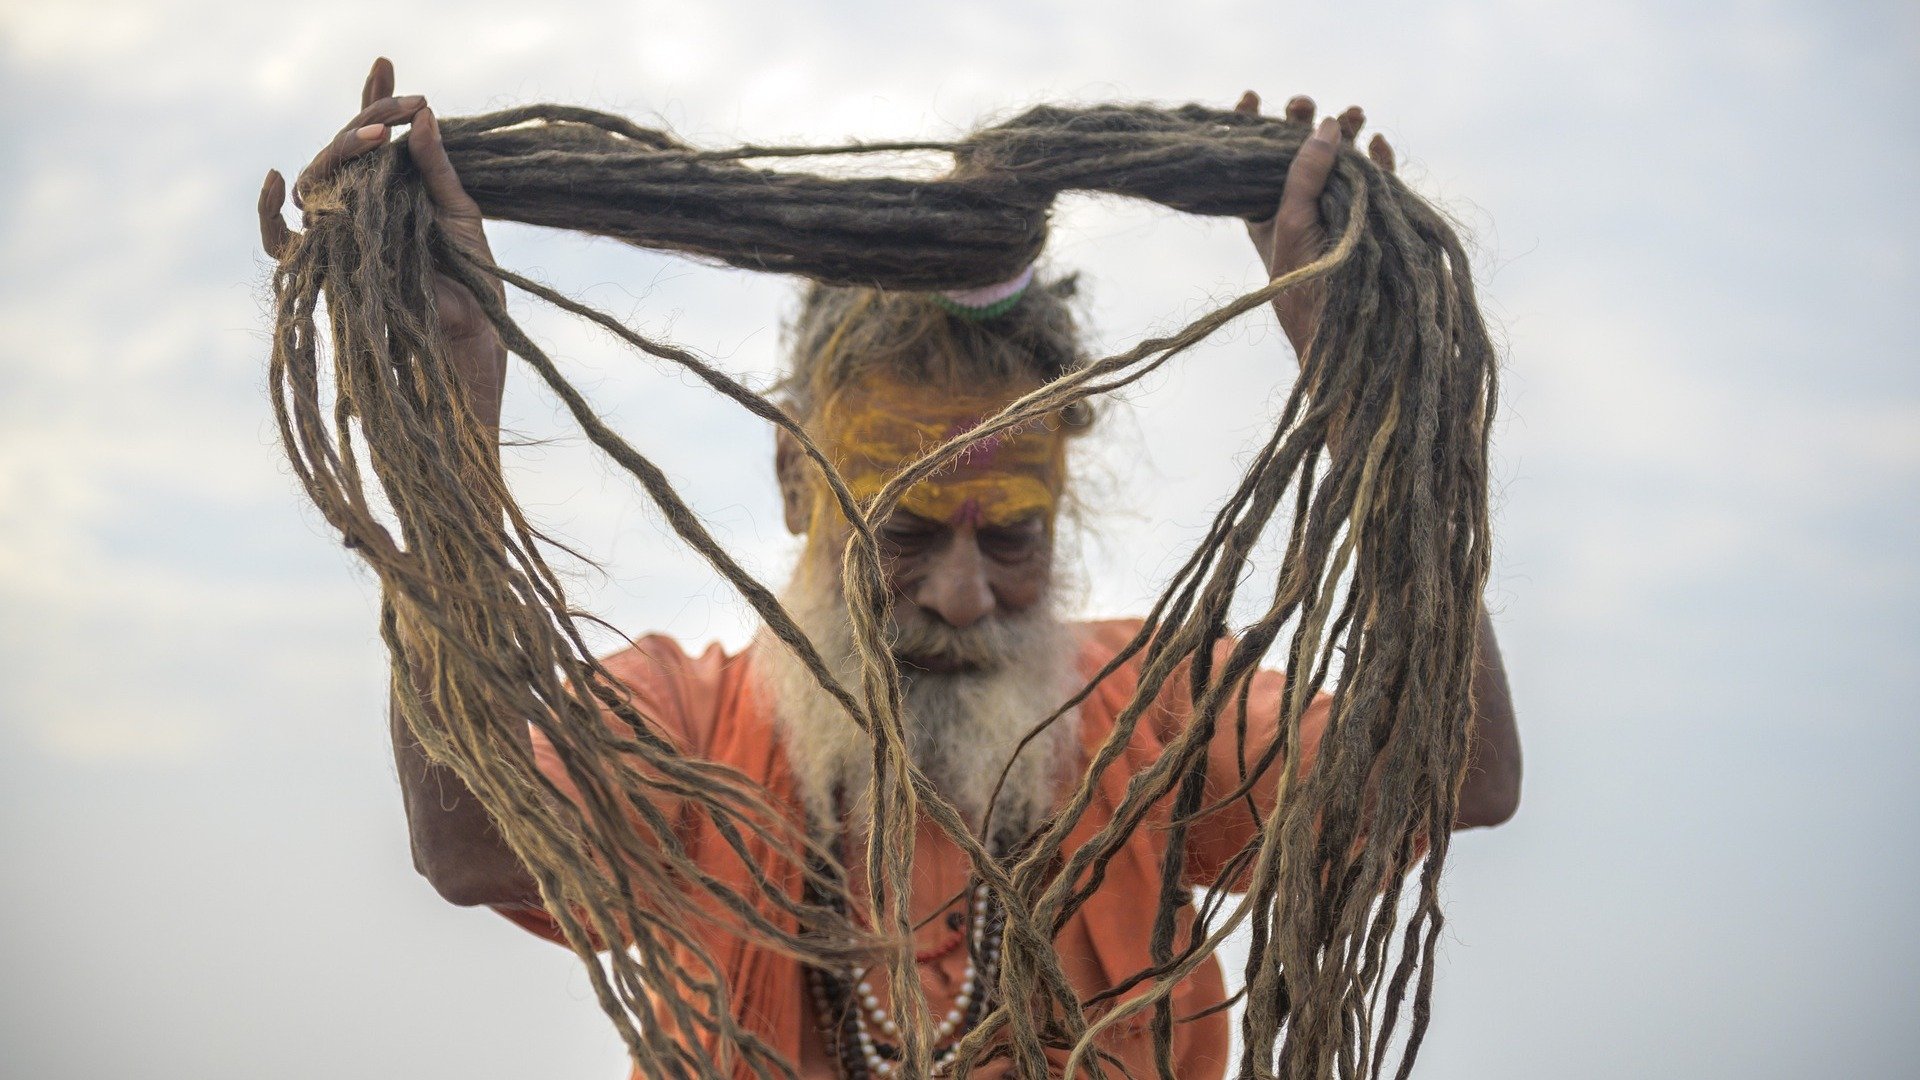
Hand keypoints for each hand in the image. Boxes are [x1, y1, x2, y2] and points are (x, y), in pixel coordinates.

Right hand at [259, 58, 505, 421]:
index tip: (386, 61)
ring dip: (338, 151)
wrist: (469, 349)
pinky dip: (270, 212)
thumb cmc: (475, 291)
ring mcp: (342, 238)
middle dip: (366, 121)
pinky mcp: (326, 272)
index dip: (376, 102)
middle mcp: (364, 212)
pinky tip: (280, 179)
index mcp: (398, 196)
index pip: (376, 142)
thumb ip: (438, 170)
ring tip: (373, 136)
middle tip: (402, 102)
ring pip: (316, 181)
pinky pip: (280, 242)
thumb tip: (423, 114)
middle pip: (340, 154)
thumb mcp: (462, 220)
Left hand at [1234, 92, 1396, 361]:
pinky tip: (1379, 144)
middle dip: (1303, 125)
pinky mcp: (1371, 225)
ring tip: (1355, 113)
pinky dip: (1381, 162)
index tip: (1250, 97)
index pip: (1254, 163)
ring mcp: (1337, 216)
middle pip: (1300, 156)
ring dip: (1348, 136)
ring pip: (1341, 165)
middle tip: (1303, 104)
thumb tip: (1325, 125)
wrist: (1341, 335)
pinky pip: (1378, 185)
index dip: (1251, 129)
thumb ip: (1304, 172)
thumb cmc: (1302, 282)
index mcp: (1267, 214)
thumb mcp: (1292, 220)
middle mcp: (1300, 212)